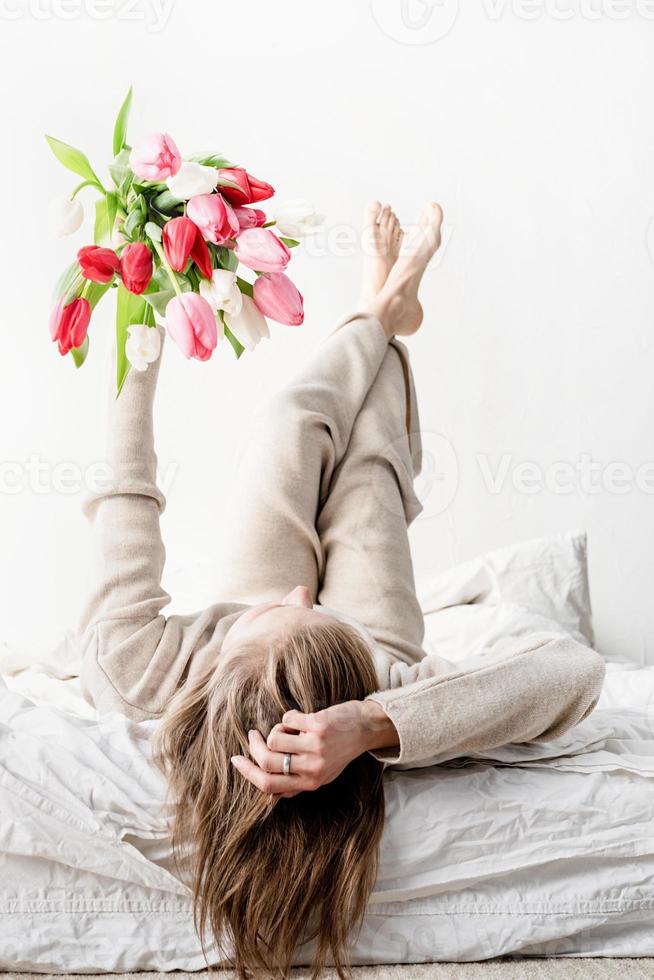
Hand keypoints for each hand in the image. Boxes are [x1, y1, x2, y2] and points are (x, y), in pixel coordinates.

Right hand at [230, 699, 397, 797]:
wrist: (365, 729)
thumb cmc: (340, 750)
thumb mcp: (321, 774)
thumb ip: (296, 782)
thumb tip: (267, 791)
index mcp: (310, 783)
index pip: (269, 786)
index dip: (248, 773)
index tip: (237, 760)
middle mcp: (313, 768)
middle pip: (267, 762)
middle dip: (254, 747)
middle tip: (252, 735)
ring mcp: (315, 747)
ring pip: (275, 738)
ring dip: (276, 729)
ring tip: (289, 727)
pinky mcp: (318, 726)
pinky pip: (288, 719)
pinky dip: (289, 716)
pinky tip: (300, 717)